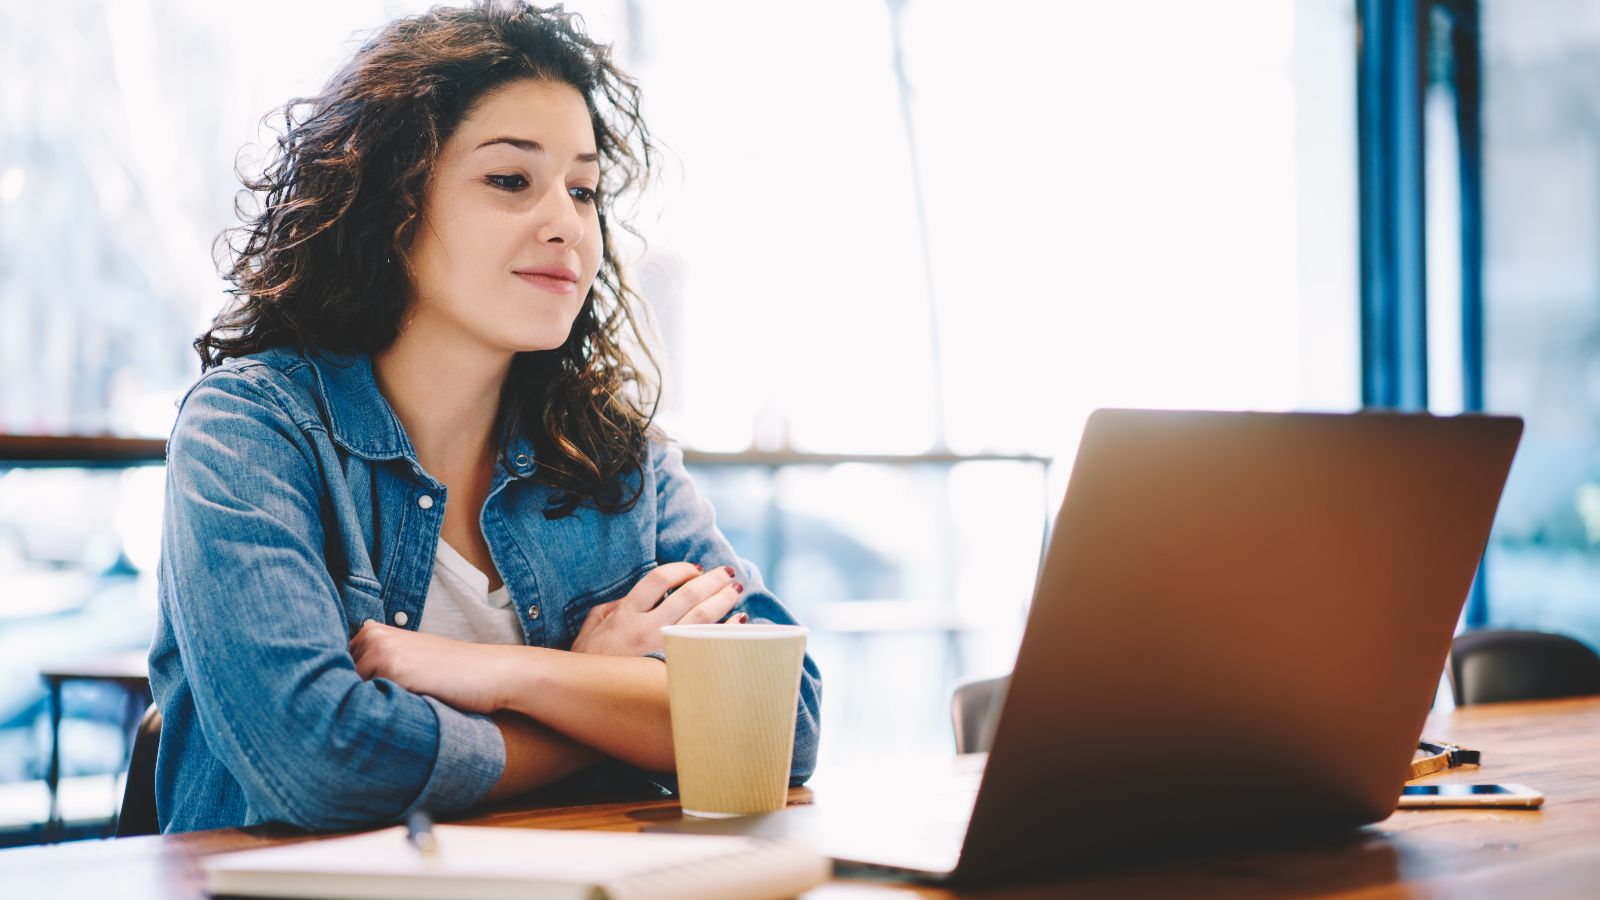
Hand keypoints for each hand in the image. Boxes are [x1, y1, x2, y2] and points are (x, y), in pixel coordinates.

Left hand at [349, 621, 515, 713]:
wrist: (489, 673)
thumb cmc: (450, 672)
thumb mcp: (409, 659)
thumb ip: (375, 666)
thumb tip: (332, 695)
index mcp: (373, 632)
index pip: (333, 669)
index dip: (340, 691)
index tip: (350, 705)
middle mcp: (373, 637)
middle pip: (334, 681)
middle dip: (343, 701)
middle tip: (365, 716)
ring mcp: (382, 652)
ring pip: (348, 694)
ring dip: (358, 711)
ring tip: (384, 719)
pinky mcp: (395, 671)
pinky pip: (368, 702)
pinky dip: (376, 715)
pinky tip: (394, 719)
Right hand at [571, 562, 745, 656]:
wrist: (587, 701)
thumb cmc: (589, 661)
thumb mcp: (593, 625)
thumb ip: (616, 604)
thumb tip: (642, 593)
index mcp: (626, 615)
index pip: (659, 579)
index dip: (681, 569)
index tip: (695, 568)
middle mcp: (646, 630)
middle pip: (689, 596)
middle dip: (712, 580)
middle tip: (727, 572)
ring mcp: (662, 652)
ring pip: (702, 619)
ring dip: (724, 600)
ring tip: (736, 589)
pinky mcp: (675, 671)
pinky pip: (708, 646)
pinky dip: (727, 630)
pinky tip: (739, 620)